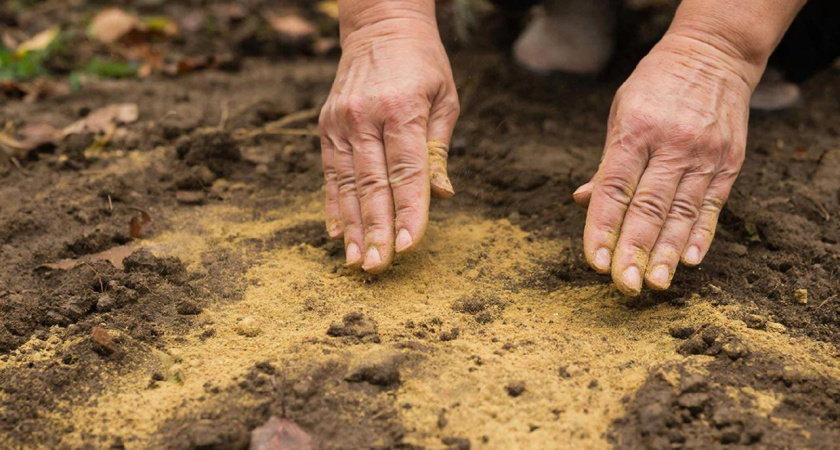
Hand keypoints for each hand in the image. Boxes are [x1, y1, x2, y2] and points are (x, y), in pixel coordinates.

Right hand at [319, 18, 458, 272]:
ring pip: (347, 184)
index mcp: (402, 110)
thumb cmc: (423, 65)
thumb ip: (438, 149)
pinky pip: (331, 173)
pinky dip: (333, 205)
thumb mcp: (445, 98)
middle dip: (376, 230)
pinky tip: (335, 233)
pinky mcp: (327, 126)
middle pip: (372, 185)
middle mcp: (366, 117)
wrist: (380, 24)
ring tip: (355, 262)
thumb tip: (441, 196)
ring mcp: (341, 122)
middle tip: (378, 267)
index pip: (407, 172)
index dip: (408, 211)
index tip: (408, 246)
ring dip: (351, 226)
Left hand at [573, 35, 754, 295]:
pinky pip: (713, 204)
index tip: (595, 261)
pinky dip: (700, 234)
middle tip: (625, 285)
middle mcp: (671, 144)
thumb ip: (607, 164)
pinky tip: (689, 260)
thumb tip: (582, 202)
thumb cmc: (654, 88)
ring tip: (655, 284)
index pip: (613, 189)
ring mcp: (704, 154)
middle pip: (648, 207)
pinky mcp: (730, 161)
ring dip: (667, 252)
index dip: (602, 228)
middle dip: (634, 250)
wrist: (713, 54)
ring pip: (682, 211)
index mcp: (635, 132)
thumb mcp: (621, 114)